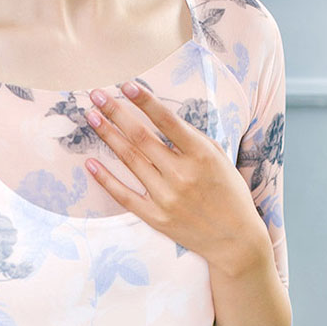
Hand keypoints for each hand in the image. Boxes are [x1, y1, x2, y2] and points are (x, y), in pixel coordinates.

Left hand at [84, 81, 269, 274]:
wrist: (235, 240)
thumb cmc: (229, 194)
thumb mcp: (219, 159)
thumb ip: (191, 140)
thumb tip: (161, 118)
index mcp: (201, 155)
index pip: (167, 121)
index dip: (145, 101)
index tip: (126, 85)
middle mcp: (182, 175)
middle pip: (141, 138)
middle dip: (116, 113)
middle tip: (96, 94)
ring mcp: (167, 198)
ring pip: (130, 161)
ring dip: (108, 136)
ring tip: (91, 117)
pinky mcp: (156, 218)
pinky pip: (125, 196)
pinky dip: (106, 180)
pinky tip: (91, 163)